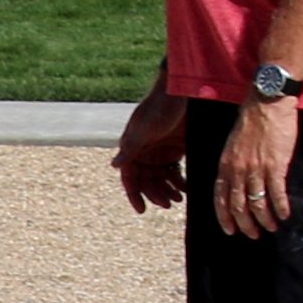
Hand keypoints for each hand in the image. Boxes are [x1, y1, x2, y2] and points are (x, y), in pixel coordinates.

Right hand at [111, 89, 187, 212]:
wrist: (183, 93)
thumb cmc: (160, 108)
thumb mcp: (144, 128)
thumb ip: (130, 147)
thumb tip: (115, 166)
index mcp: (133, 148)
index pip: (129, 177)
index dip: (134, 194)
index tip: (142, 209)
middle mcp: (145, 153)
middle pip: (147, 181)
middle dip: (155, 194)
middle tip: (168, 204)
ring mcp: (161, 152)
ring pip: (161, 179)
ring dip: (168, 190)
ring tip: (178, 199)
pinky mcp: (176, 149)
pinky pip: (175, 171)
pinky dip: (180, 181)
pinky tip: (187, 189)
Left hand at [214, 97, 296, 240]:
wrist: (266, 105)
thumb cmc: (251, 124)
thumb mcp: (232, 147)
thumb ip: (232, 165)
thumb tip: (236, 183)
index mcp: (225, 166)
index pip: (219, 198)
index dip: (224, 217)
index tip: (230, 230)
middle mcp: (237, 170)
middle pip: (237, 205)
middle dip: (245, 224)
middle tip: (253, 234)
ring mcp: (256, 169)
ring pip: (257, 203)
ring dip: (264, 219)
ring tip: (271, 228)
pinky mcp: (275, 165)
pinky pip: (276, 193)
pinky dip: (280, 207)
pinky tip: (285, 215)